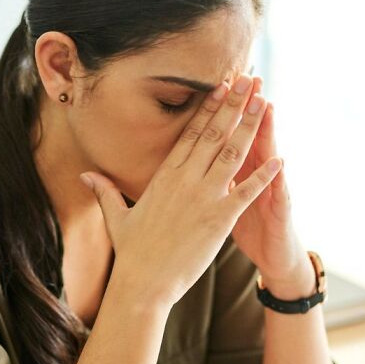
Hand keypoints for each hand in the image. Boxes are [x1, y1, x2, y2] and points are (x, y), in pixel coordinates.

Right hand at [79, 77, 282, 308]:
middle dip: (233, 104)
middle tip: (249, 79)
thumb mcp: (116, 216)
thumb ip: (105, 191)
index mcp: (164, 176)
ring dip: (250, 126)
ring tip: (263, 101)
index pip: (190, 133)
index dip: (208, 107)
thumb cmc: (131, 253)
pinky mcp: (219, 220)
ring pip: (232, 153)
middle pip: (214, 133)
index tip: (221, 85)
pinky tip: (280, 158)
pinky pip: (246, 192)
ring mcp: (203, 198)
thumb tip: (85, 175)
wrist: (142, 284)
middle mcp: (185, 180)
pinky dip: (264, 175)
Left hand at [227, 76, 311, 290]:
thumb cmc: (247, 228)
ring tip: (265, 105)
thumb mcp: (223, 203)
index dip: (220, 112)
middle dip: (245, 108)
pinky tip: (279, 161)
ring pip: (267, 156)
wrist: (276, 257)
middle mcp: (255, 175)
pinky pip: (277, 195)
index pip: (226, 136)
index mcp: (234, 172)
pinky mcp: (279, 212)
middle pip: (247, 136)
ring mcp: (270, 190)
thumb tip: (191, 161)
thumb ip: (212, 179)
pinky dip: (276, 180)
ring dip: (266, 132)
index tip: (214, 84)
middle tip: (244, 77)